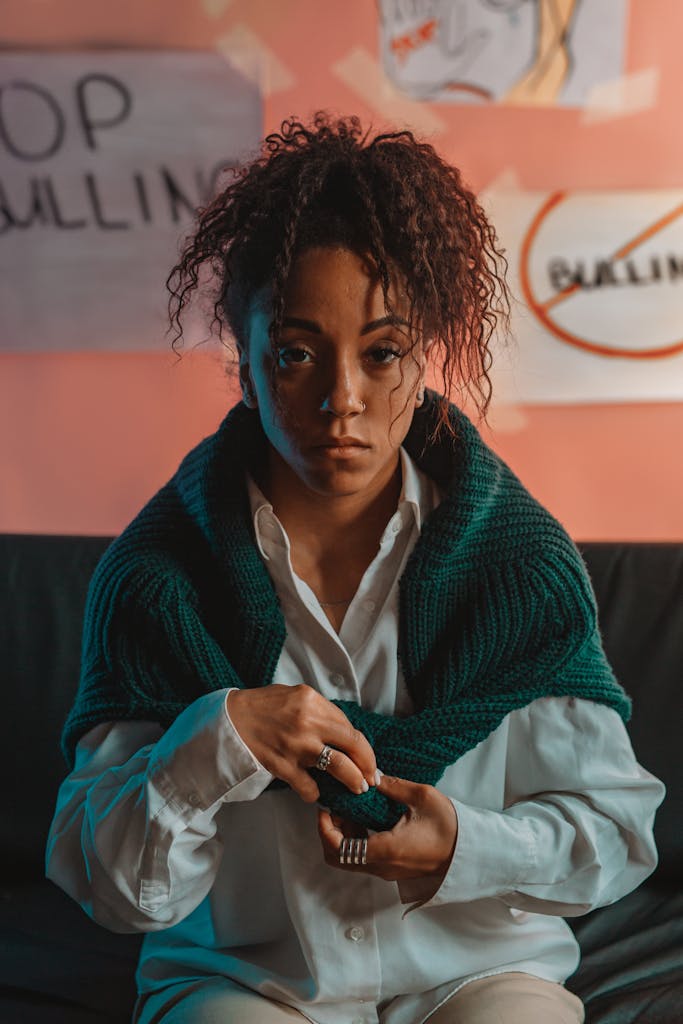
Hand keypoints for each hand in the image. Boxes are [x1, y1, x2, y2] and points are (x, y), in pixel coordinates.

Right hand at [227, 684, 376, 802]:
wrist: (228, 720)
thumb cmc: (262, 706)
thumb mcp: (295, 696)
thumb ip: (320, 711)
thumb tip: (344, 732)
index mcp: (312, 701)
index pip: (349, 727)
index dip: (364, 747)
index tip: (369, 759)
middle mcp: (308, 722)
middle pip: (353, 746)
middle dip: (368, 765)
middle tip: (372, 778)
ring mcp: (296, 746)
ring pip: (339, 768)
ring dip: (353, 781)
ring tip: (357, 789)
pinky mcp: (282, 767)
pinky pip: (310, 787)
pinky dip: (316, 793)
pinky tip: (316, 793)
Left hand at [317, 773, 457, 880]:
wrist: (471, 852)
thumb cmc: (450, 827)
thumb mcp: (421, 797)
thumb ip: (392, 785)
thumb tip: (370, 775)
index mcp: (384, 850)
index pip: (337, 848)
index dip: (324, 828)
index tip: (326, 806)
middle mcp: (381, 866)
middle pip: (338, 857)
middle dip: (329, 831)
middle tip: (334, 806)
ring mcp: (387, 870)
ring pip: (350, 857)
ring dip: (342, 834)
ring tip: (349, 807)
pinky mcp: (393, 867)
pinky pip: (364, 857)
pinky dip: (356, 839)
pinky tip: (364, 817)